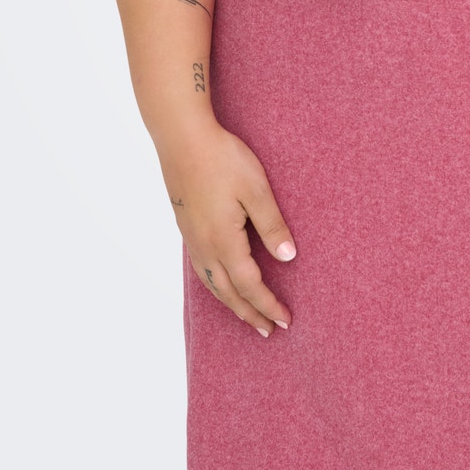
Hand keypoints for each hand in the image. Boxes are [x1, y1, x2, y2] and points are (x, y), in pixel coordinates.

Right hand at [159, 119, 295, 334]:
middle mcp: (204, 247)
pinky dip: (216, 286)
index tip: (285, 321)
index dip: (268, 305)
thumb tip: (288, 257)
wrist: (182, 138)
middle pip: (228, 293)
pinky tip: (222, 282)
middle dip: (250, 314)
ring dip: (231, 303)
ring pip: (212, 284)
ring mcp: (192, 239)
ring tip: (247, 315)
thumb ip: (272, 225)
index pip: (250, 286)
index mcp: (223, 241)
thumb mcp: (257, 189)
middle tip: (268, 330)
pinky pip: (202, 270)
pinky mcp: (186, 227)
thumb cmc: (223, 159)